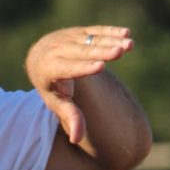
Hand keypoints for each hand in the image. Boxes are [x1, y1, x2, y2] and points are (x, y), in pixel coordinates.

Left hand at [25, 25, 133, 144]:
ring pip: (90, 39)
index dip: (83, 68)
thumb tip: (76, 139)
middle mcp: (55, 50)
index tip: (100, 67)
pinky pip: (95, 31)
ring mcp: (67, 38)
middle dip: (101, 51)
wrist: (40, 58)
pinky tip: (126, 33)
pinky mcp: (78, 31)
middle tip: (120, 52)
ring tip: (129, 44)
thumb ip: (69, 116)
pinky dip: (110, 32)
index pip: (66, 68)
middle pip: (81, 51)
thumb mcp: (56, 102)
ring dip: (111, 41)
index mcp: (47, 69)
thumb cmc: (51, 86)